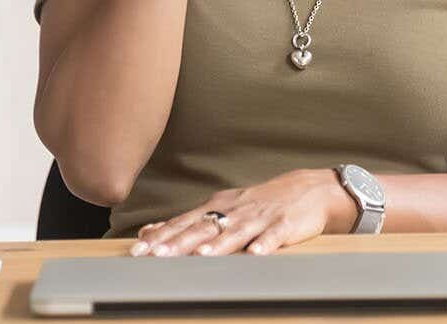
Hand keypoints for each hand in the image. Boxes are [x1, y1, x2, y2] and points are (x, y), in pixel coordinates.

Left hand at [127, 168, 357, 256]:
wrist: (307, 189)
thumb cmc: (259, 203)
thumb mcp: (222, 208)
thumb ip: (187, 222)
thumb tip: (149, 232)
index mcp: (217, 208)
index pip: (184, 222)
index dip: (161, 236)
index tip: (138, 249)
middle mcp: (234, 212)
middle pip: (203, 228)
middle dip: (179, 243)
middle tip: (156, 255)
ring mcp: (259, 219)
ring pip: (234, 233)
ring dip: (216, 245)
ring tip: (200, 256)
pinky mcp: (284, 226)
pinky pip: (272, 237)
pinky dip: (264, 245)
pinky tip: (254, 255)